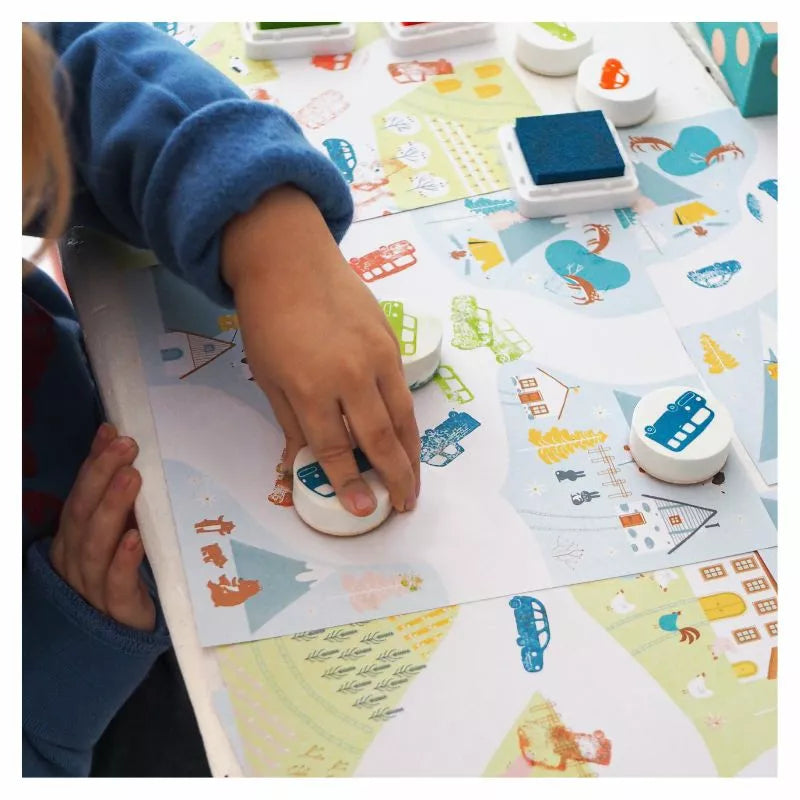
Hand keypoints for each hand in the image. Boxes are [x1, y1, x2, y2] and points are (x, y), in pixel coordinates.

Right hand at [49, 423, 154, 630]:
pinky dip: (124, 560)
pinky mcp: (118, 610)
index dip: (93, 463)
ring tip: (131, 478)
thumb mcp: (118, 533)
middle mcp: (76, 558)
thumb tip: (123, 446)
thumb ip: (119, 498)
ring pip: (95, 545)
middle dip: (101, 476)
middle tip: (126, 445)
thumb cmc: (124, 575)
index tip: (112, 432)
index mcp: (74, 537)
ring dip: (112, 508)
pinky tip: (135, 538)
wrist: (125, 636)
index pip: (81, 494)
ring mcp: (93, 585)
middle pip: (83, 514)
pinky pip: (116, 584)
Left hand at [222, 186, 419, 517]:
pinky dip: (407, 420)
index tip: (362, 508)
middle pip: (380, 438)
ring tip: (414, 481)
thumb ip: (291, 422)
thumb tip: (302, 463)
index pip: (336, 447)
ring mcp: (377, 356)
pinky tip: (406, 438)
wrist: (290, 260)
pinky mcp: (392, 341)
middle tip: (404, 504)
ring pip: (403, 417)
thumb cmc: (268, 319)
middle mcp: (351, 375)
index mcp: (310, 386)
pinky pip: (402, 390)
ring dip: (412, 454)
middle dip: (396, 478)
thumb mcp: (268, 376)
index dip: (349, 482)